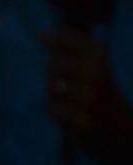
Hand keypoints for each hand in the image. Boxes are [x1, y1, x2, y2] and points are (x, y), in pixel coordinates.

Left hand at [43, 28, 132, 162]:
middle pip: (52, 64)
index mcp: (99, 55)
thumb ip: (71, 47)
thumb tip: (42, 36)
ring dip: (54, 95)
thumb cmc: (101, 92)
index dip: (53, 41)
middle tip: (67, 83)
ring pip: (51, 88)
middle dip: (52, 74)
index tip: (45, 41)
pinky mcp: (81, 121)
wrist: (123, 128)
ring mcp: (89, 98)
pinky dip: (57, 111)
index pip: (64, 39)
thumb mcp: (95, 64)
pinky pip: (53, 110)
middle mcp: (96, 73)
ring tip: (70, 99)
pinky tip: (70, 113)